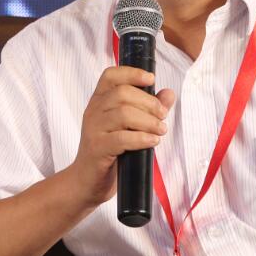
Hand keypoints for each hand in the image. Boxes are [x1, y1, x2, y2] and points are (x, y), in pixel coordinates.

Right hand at [69, 66, 176, 205]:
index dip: (131, 73)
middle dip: (148, 102)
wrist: (87, 181)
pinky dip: (142, 138)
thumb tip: (169, 93)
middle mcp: (93, 111)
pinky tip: (153, 142)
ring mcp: (93, 130)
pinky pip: (122, 138)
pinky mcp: (97, 149)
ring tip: (160, 131)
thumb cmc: (110, 152)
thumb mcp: (129, 127)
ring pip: (123, 114)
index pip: (110, 75)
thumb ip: (148, 108)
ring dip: (148, 121)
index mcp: (99, 101)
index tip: (151, 79)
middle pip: (122, 93)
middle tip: (163, 115)